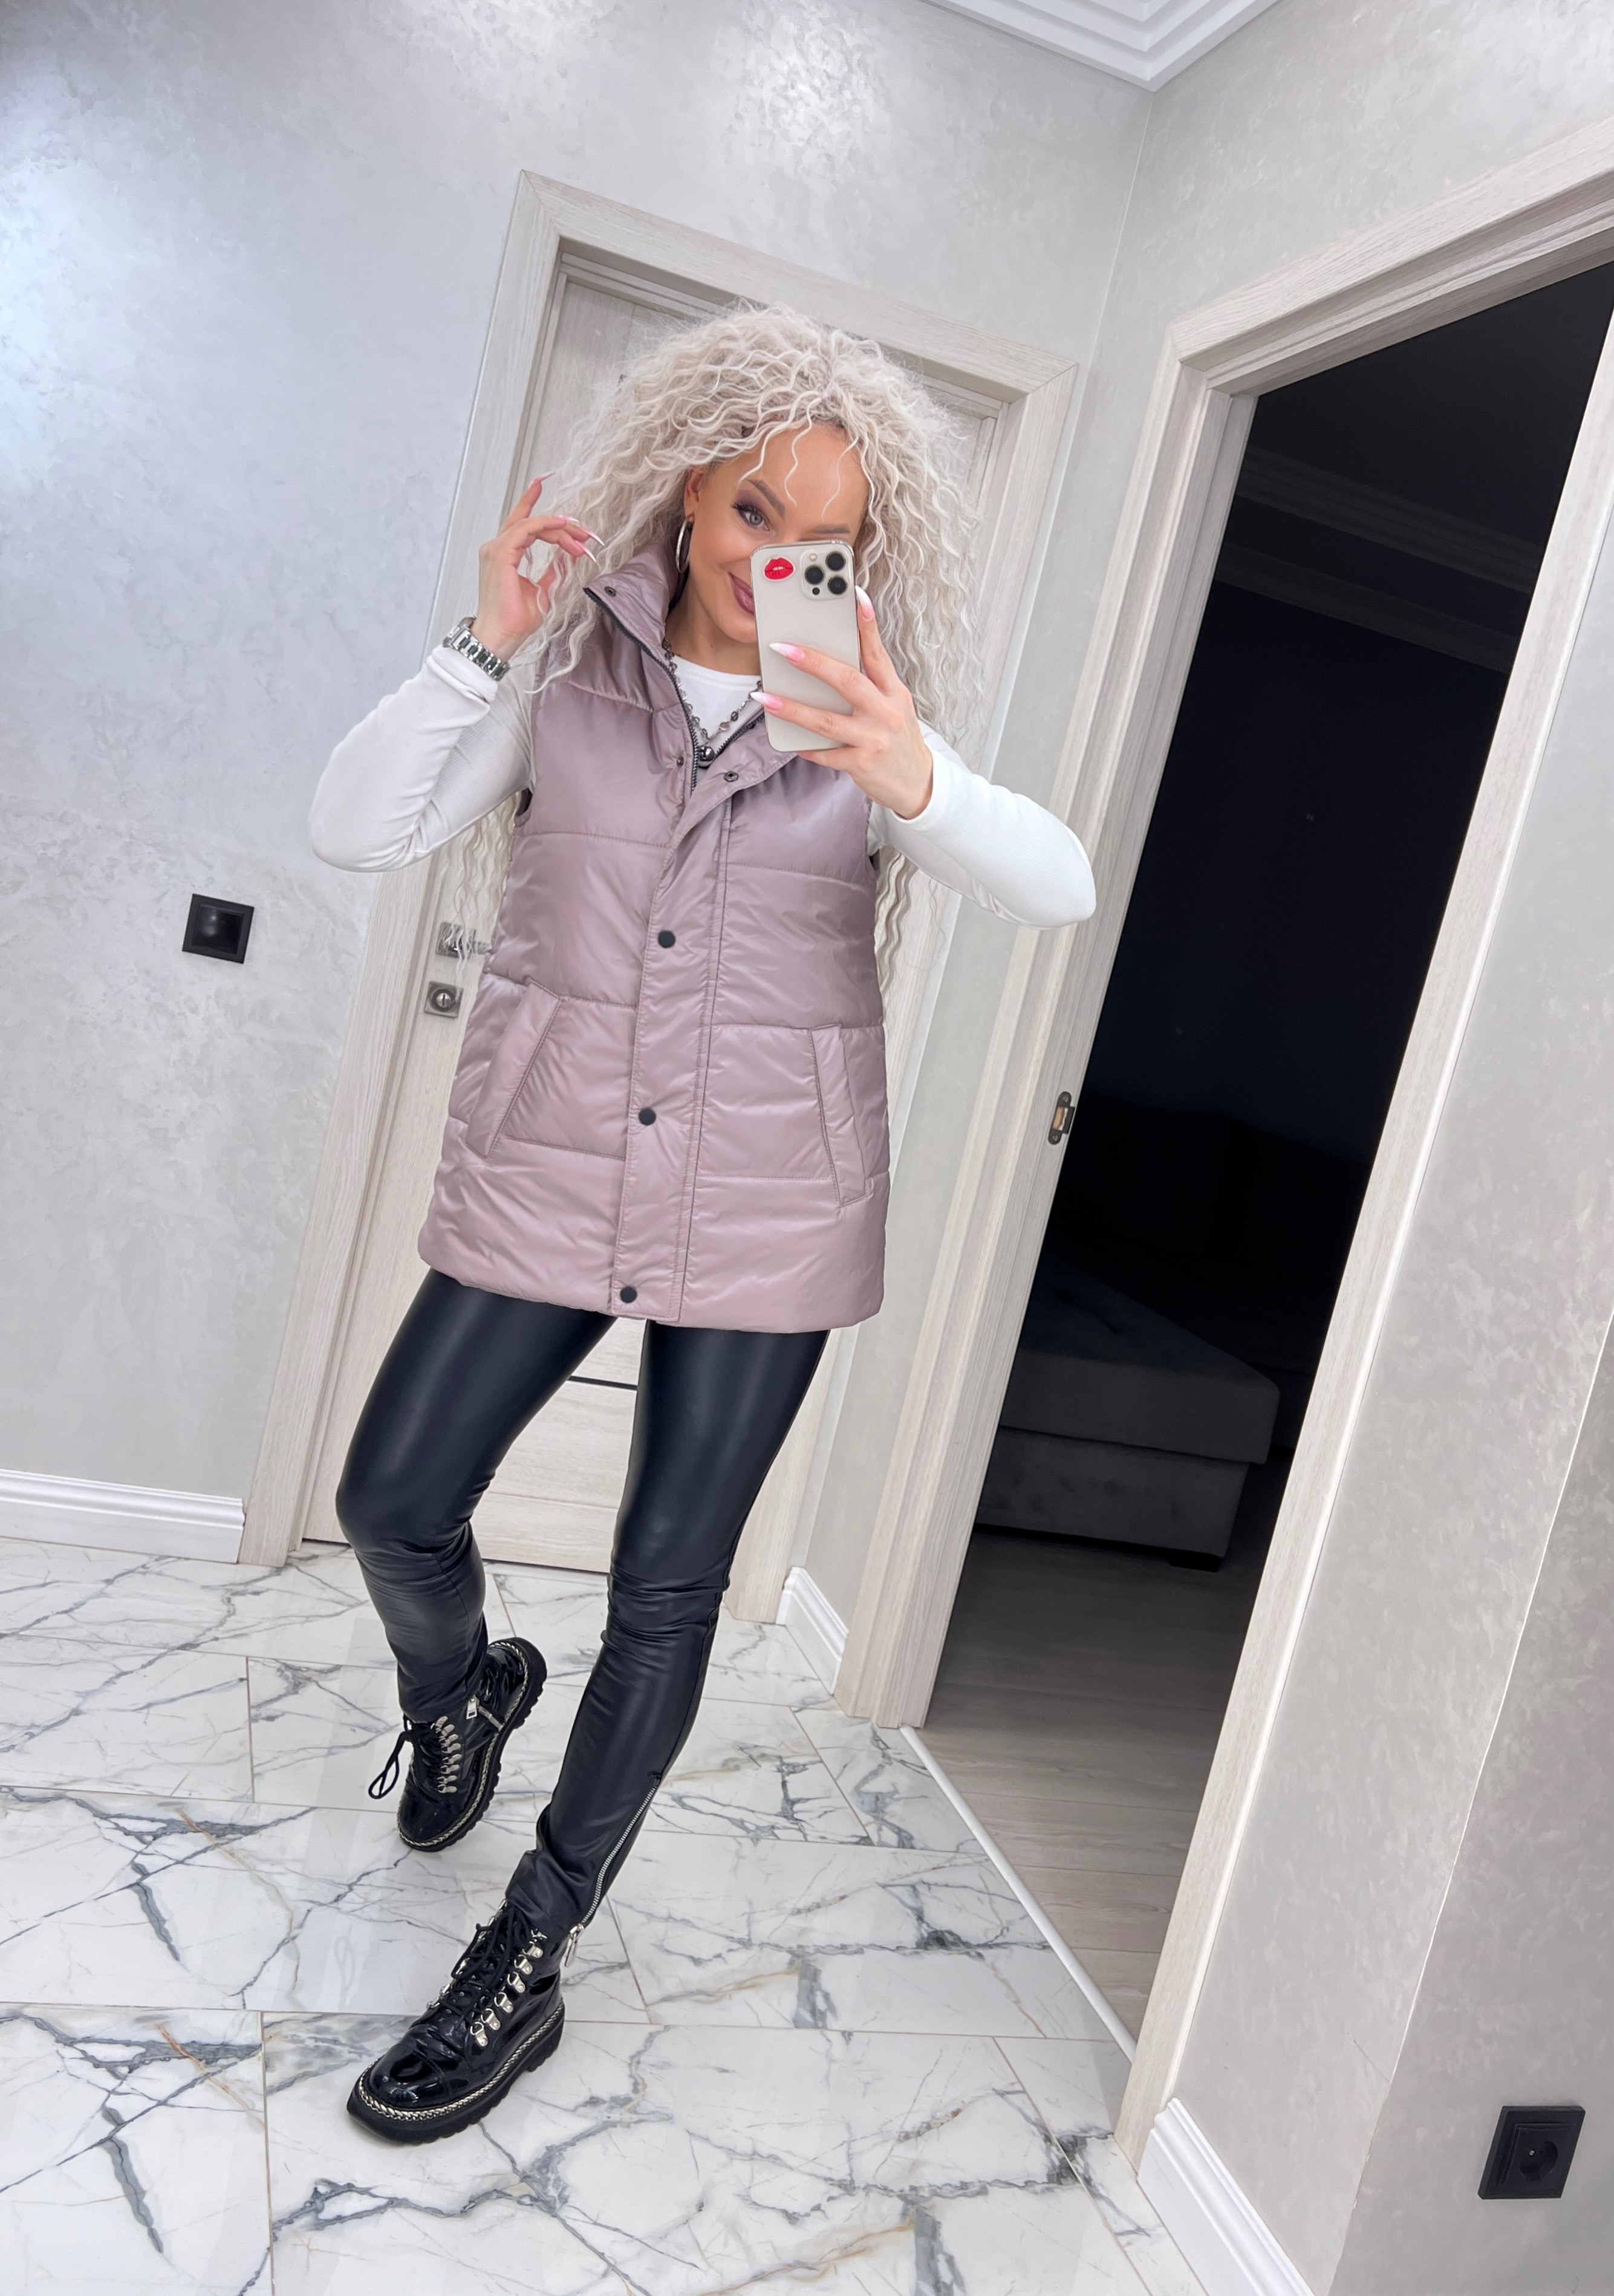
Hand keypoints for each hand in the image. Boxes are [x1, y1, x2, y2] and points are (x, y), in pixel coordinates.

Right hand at [471, 478, 596, 660]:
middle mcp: (497, 549)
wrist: (502, 635)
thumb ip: (553, 572)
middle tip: (582, 531)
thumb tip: (569, 558)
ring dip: (558, 528)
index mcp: (504, 556)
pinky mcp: (501, 554)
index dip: (549, 523)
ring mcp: (496, 550)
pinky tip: (563, 526)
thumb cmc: (514, 620)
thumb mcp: (543, 591)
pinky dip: (545, 525)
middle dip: (559, 524)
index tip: (574, 528)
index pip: (524, 528)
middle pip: (529, 523)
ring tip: (580, 536)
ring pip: (531, 525)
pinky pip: (526, 530)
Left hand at [758, 590, 934, 818]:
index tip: (855, 596)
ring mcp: (873, 740)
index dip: (867, 624)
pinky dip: (805, 746)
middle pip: (847, 681)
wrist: (917, 783)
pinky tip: (787, 738)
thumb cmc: (899, 739)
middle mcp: (886, 713)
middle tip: (783, 648)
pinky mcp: (861, 764)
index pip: (878, 653)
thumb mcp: (895, 705)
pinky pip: (825, 754)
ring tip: (764, 696)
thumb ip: (871, 684)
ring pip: (826, 721)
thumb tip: (832, 660)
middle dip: (813, 662)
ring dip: (792, 708)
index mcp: (894, 692)